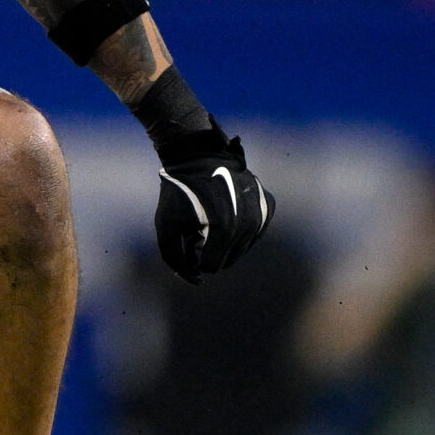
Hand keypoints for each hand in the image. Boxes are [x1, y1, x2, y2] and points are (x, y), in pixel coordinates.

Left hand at [154, 129, 274, 283]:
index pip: (211, 266)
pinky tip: (227, 213)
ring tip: (212, 218)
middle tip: (198, 228)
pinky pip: (254, 234)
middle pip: (228, 260)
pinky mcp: (268, 206)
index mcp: (225, 227)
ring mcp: (261, 213)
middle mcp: (248, 222)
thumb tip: (193, 279)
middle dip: (210, 250)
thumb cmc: (179, 191)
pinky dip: (240, 231)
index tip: (188, 238)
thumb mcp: (165, 224)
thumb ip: (174, 257)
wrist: (198, 156)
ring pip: (242, 249)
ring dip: (225, 242)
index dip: (195, 257)